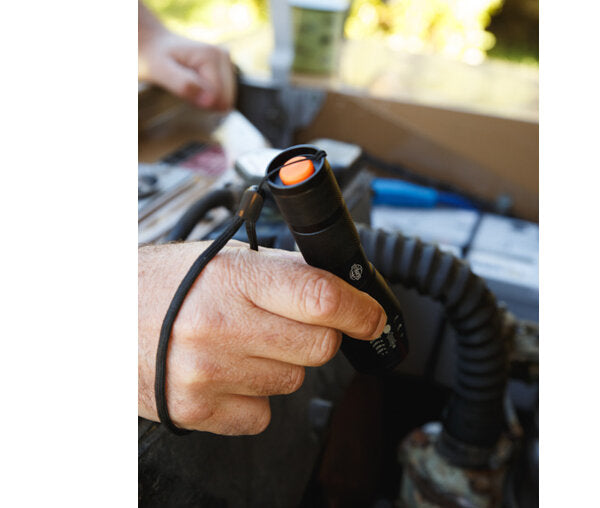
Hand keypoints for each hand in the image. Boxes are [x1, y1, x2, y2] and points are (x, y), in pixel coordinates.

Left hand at [138, 2, 235, 110]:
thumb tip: (209, 101)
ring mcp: (225, 61)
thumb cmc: (150, 58)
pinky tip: (193, 83)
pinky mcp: (224, 67)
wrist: (149, 45)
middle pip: (226, 100)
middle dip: (204, 101)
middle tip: (182, 87)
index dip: (200, 103)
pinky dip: (207, 95)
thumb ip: (183, 85)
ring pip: (225, 99)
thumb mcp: (159, 71)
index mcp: (212, 56)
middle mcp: (223, 56)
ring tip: (186, 83)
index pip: (220, 100)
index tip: (181, 90)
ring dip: (205, 99)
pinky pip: (222, 95)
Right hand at [138, 241, 386, 434]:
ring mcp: (208, 373)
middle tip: (288, 325)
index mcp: (234, 280)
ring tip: (241, 345)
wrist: (103, 318)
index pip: (320, 299)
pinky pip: (262, 415)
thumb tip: (342, 293)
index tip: (372, 319)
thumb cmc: (164, 286)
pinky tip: (226, 373)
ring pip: (293, 382)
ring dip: (280, 365)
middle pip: (319, 348)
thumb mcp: (224, 260)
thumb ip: (283, 276)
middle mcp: (220, 327)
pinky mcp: (197, 411)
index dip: (361, 311)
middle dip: (318, 337)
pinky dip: (254, 397)